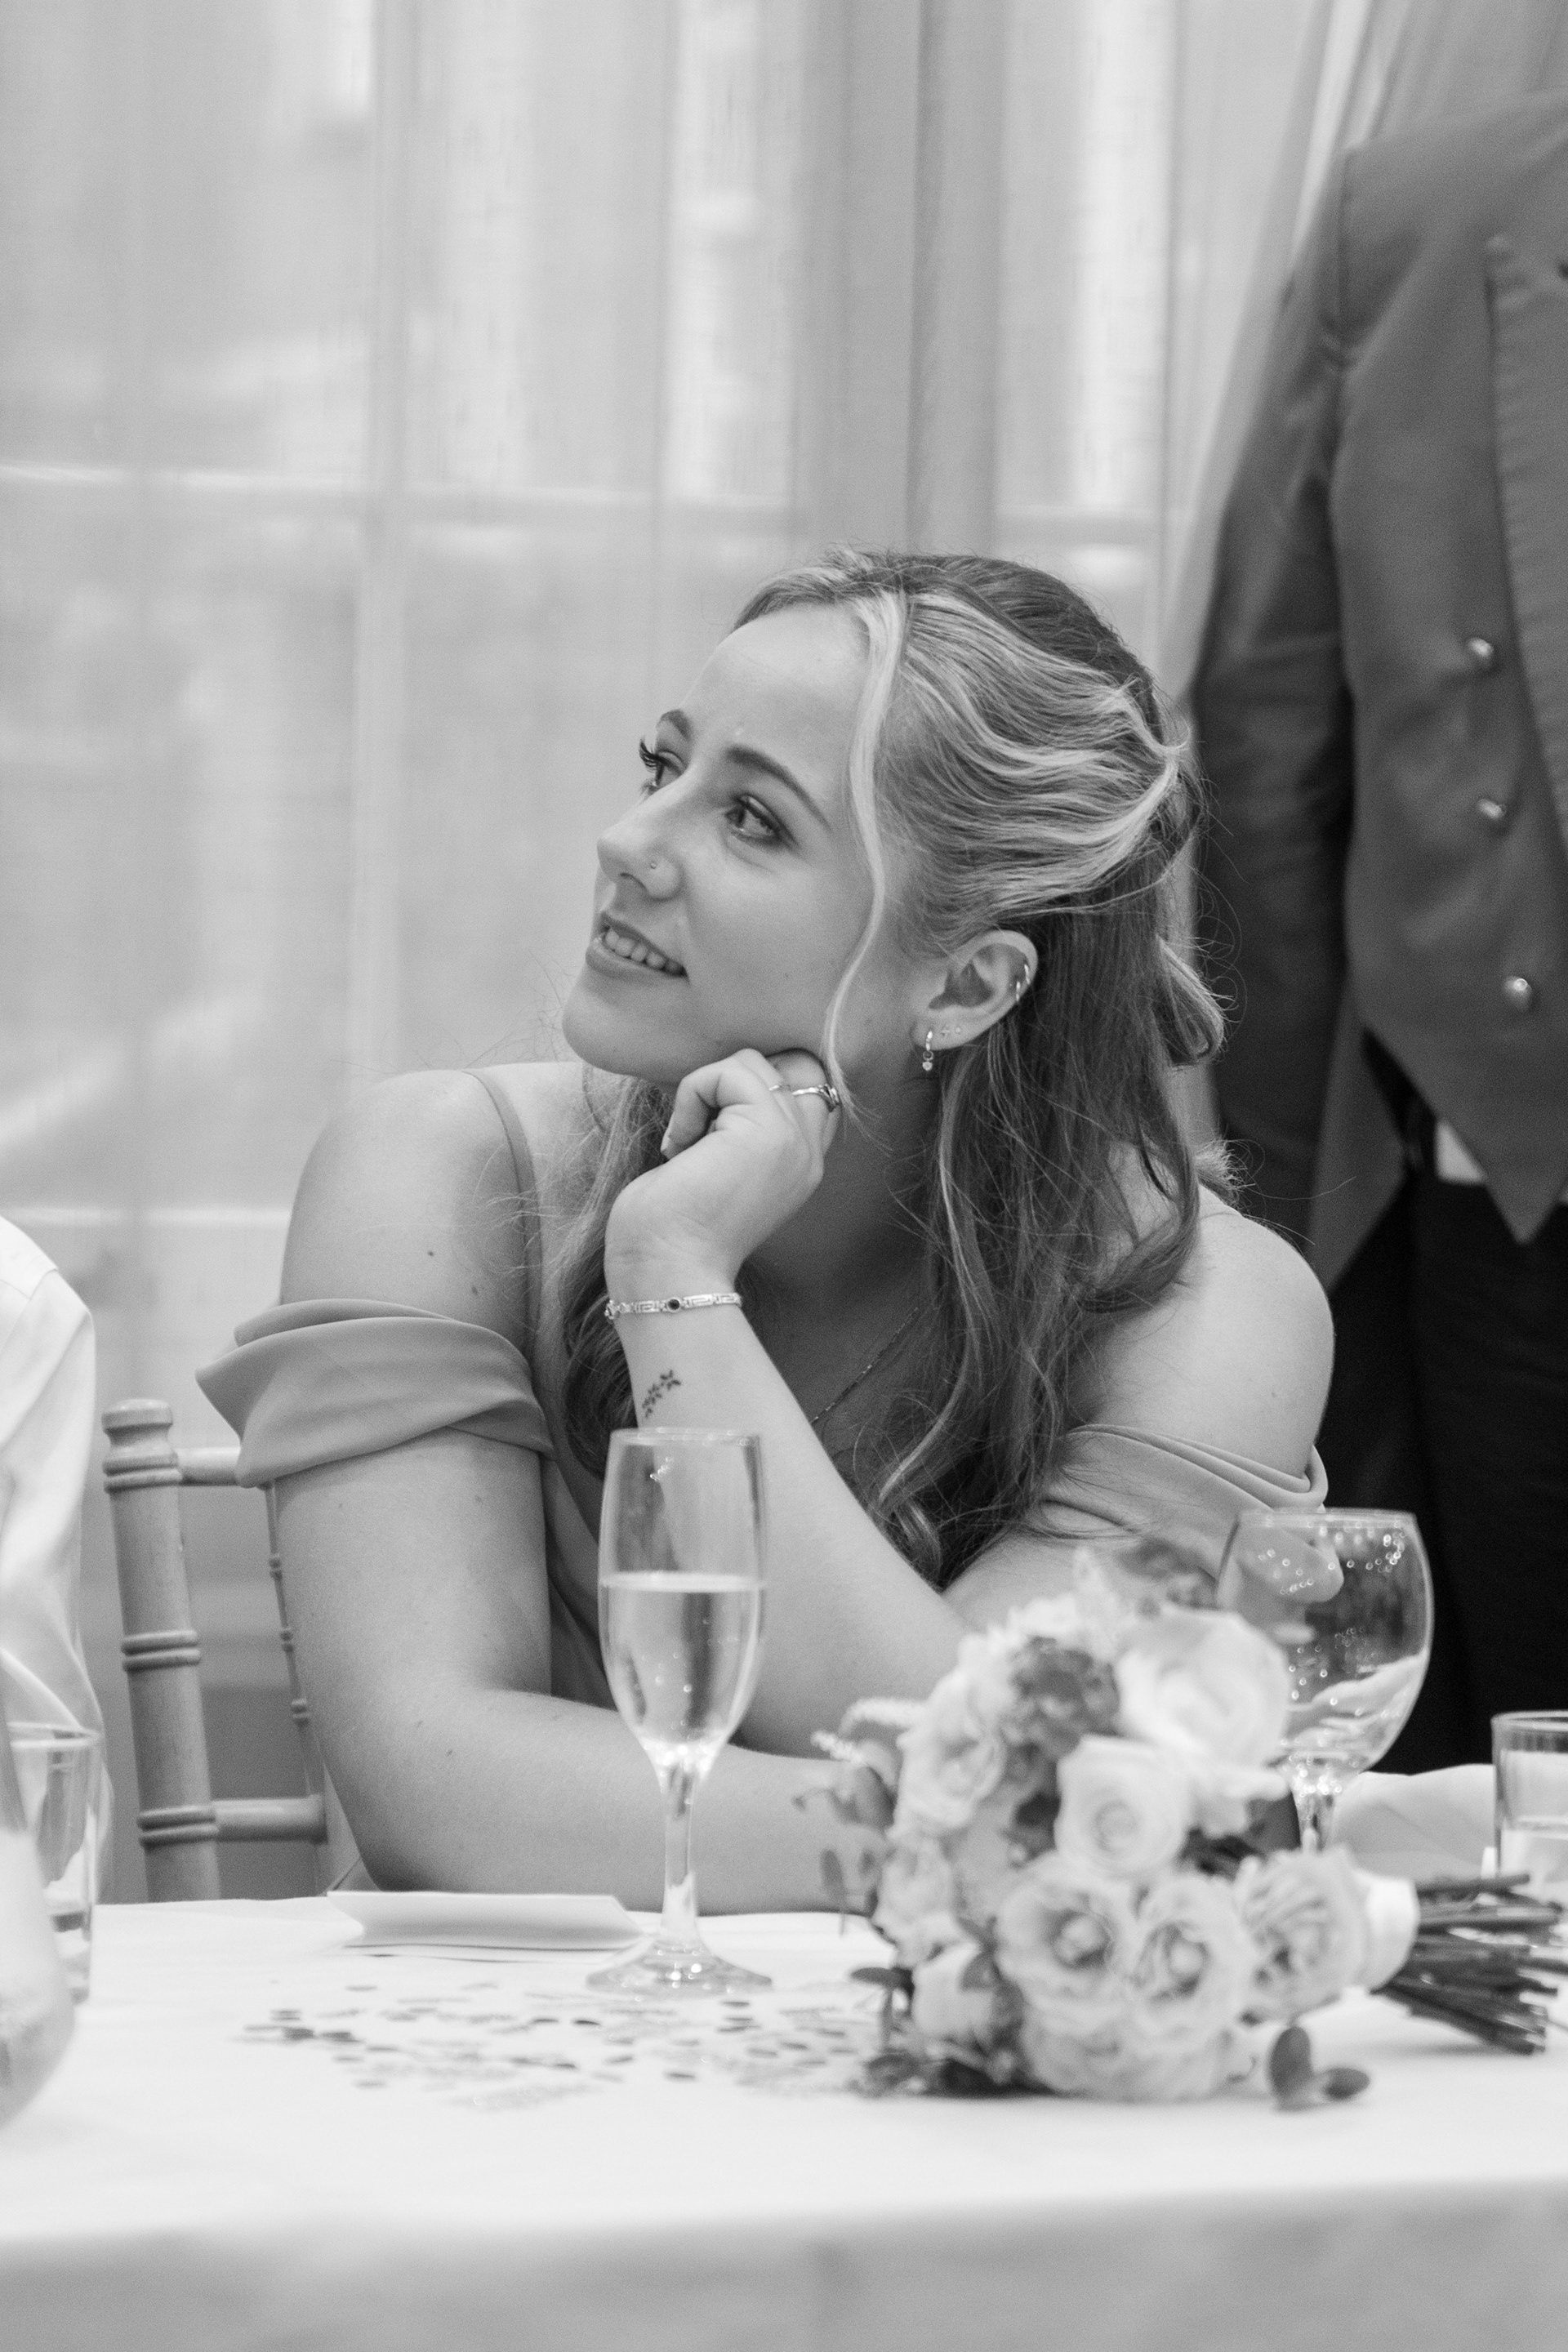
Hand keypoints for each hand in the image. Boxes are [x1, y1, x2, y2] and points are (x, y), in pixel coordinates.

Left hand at [604, 1047, 840, 1292]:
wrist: (666, 1271)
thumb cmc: (672, 1227)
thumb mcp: (719, 1169)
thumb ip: (739, 1130)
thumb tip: (720, 1080)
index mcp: (800, 1164)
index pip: (804, 1087)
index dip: (754, 1087)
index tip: (710, 1126)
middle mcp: (808, 1153)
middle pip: (781, 1065)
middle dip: (727, 1084)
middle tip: (697, 1134)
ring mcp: (794, 1141)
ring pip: (750, 1063)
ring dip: (704, 1090)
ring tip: (688, 1141)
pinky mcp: (768, 1131)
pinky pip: (726, 1072)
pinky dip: (691, 1096)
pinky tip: (679, 1146)